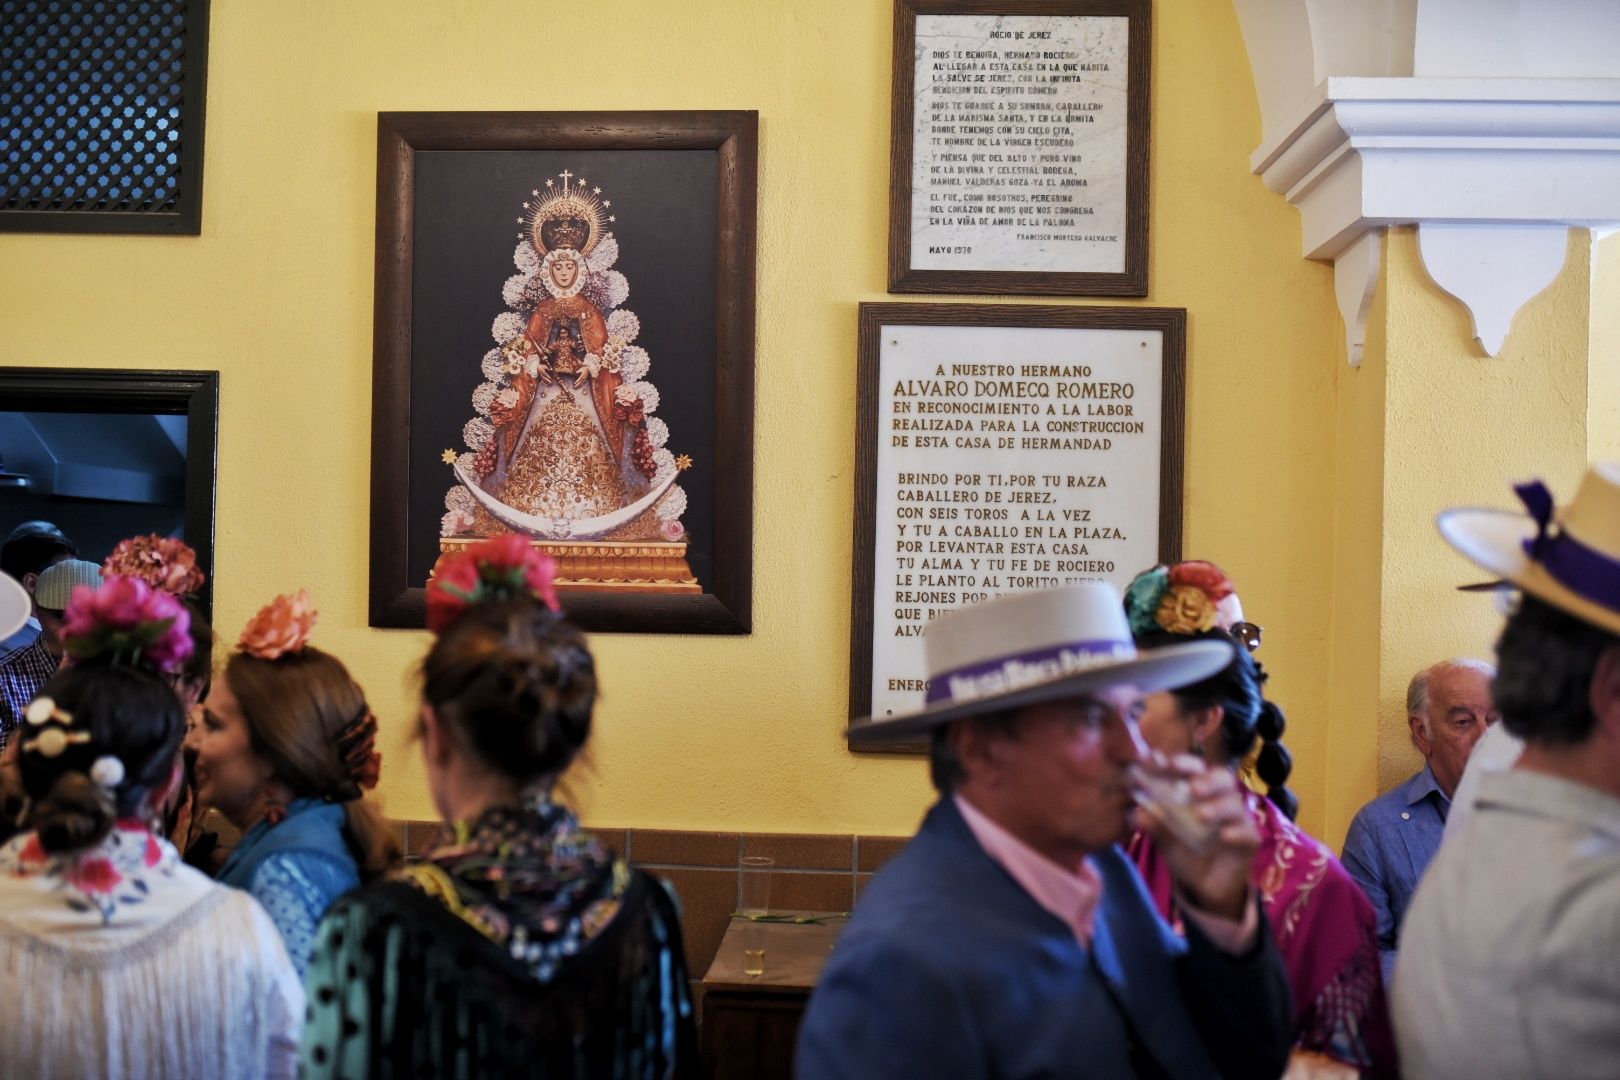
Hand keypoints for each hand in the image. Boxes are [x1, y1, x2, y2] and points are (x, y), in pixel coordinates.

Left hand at [1131, 753, 1257, 920]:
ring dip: (1218, 806)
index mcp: (1198, 791)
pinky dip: (1236, 832)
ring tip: (1202, 815)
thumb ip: (1154, 825)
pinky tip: (1224, 836)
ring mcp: (1237, 818)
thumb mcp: (1165, 840)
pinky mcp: (1250, 839)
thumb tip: (1137, 812)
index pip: (1193, 769)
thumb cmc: (1185, 852)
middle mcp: (1220, 799)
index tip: (1164, 763)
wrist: (1204, 886)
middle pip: (1221, 778)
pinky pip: (1247, 832)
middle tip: (1193, 787)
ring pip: (1235, 803)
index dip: (1181, 763)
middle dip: (1207, 780)